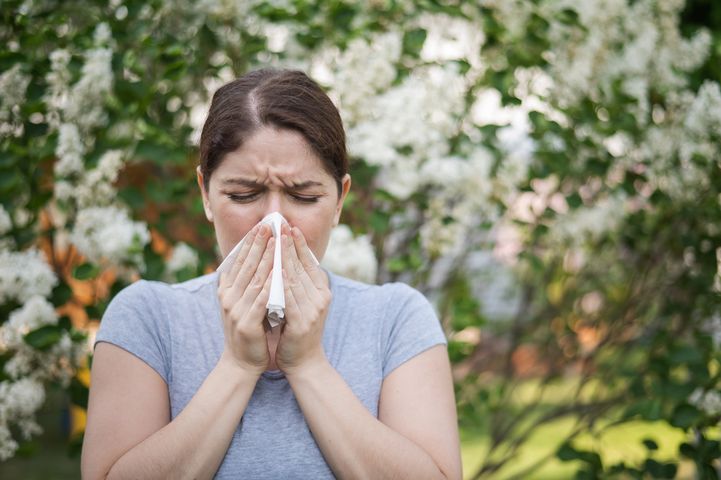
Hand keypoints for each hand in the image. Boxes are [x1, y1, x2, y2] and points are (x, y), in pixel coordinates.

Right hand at [217, 223, 274, 375]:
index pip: (239, 261)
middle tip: (269, 225)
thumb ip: (247, 284)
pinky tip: (279, 272)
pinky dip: (271, 285)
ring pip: (255, 279)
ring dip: (266, 259)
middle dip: (258, 244)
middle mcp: (228, 297)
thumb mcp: (243, 303)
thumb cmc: (248, 331)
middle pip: (246, 265)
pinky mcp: (246, 323)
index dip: (250, 242)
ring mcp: (235, 310)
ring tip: (276, 241)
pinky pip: (261, 300)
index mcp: (227, 290)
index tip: (261, 225)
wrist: (241, 363)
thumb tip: (256, 259)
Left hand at [275, 224, 331, 374]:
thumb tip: (285, 261)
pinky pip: (290, 299)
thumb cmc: (297, 331)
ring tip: (277, 240)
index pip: (310, 263)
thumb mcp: (300, 303)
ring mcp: (313, 310)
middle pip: (303, 266)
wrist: (304, 362)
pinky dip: (283, 283)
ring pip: (296, 278)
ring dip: (285, 258)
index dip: (300, 245)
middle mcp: (320, 298)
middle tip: (282, 225)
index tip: (291, 227)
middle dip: (291, 245)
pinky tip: (276, 270)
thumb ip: (296, 284)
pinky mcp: (304, 322)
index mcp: (320, 291)